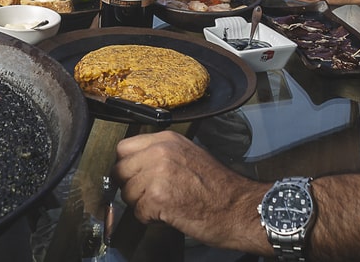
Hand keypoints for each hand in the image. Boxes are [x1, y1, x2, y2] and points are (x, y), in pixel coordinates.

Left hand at [113, 131, 270, 253]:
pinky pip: (137, 212)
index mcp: (167, 140)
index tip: (132, 176)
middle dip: (130, 186)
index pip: (124, 148)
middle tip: (148, 195)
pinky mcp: (157, 198)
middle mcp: (160, 152)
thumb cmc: (220, 187)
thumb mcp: (189, 155)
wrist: (239, 208)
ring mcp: (157, 174)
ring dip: (141, 204)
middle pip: (120, 170)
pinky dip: (149, 218)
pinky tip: (168, 214)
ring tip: (164, 204)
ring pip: (127, 193)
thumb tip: (137, 165)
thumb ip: (161, 155)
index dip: (127, 165)